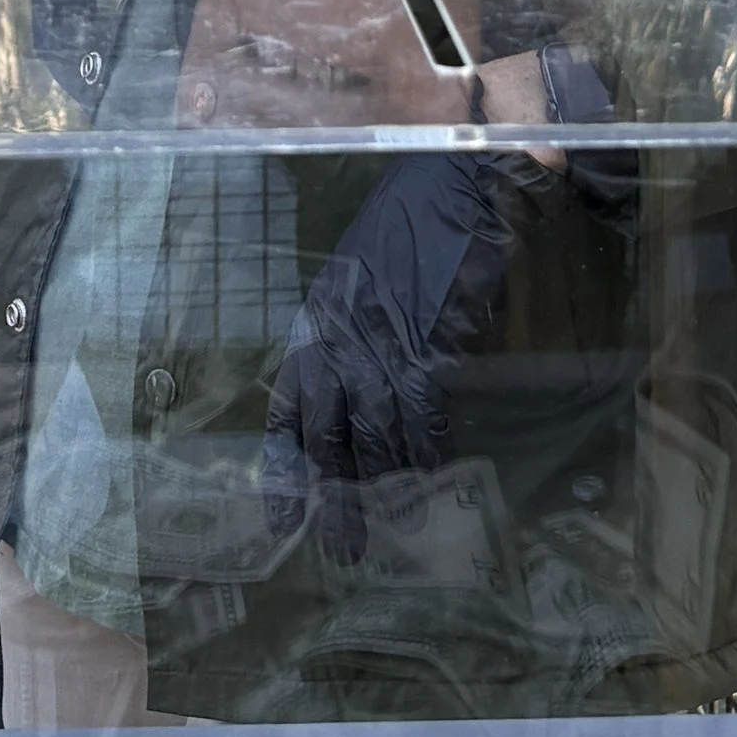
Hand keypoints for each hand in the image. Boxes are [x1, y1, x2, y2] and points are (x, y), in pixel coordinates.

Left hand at [260, 154, 527, 562]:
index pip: (289, 406)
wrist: (454, 185)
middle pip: (327, 438)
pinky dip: (429, 447)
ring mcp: (380, 344)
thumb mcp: (363, 280)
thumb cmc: (410, 228)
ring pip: (375, 437)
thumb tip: (363, 390)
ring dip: (383, 486)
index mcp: (318, 325)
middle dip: (333, 498)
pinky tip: (434, 472)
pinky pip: (423, 415)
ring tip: (393, 527)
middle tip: (339, 551)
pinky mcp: (425, 344)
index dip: (284, 465)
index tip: (282, 515)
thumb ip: (357, 333)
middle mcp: (339, 340)